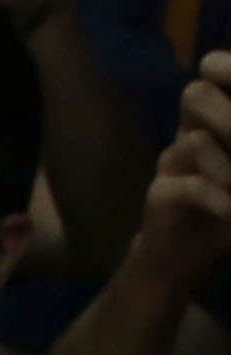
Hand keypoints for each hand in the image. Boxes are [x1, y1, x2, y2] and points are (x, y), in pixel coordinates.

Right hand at [130, 57, 230, 289]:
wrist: (181, 258)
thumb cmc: (224, 210)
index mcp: (209, 121)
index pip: (210, 79)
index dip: (225, 69)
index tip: (221, 73)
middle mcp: (186, 134)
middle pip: (195, 95)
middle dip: (229, 116)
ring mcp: (169, 163)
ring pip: (197, 140)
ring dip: (230, 167)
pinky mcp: (158, 194)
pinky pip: (192, 184)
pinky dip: (220, 198)